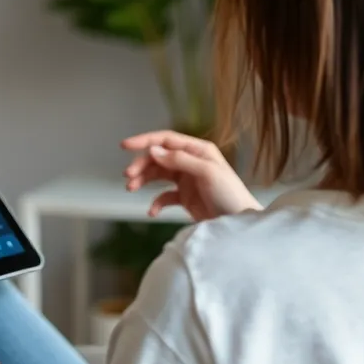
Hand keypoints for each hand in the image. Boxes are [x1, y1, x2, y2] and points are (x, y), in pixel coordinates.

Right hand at [121, 130, 260, 220]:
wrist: (239, 223)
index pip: (166, 140)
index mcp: (198, 150)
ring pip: (158, 175)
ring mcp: (187, 180)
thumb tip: (154, 151)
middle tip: (128, 176)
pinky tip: (152, 211)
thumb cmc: (230, 195)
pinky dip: (156, 202)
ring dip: (143, 181)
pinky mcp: (186, 198)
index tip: (125, 145)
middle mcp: (191, 162)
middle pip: (158, 158)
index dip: (145, 140)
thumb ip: (180, 160)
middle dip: (141, 165)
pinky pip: (164, 196)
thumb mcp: (207, 172)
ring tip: (131, 189)